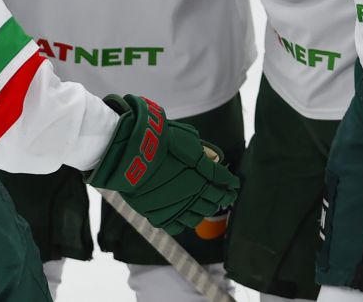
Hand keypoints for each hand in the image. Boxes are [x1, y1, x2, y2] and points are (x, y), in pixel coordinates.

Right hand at [86, 94, 238, 234]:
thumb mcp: (185, 137)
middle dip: (219, 198)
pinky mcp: (158, 215)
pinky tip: (182, 214)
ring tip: (203, 205)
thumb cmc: (156, 140)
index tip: (233, 186)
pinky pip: (176, 226)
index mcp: (201, 174)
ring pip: (196, 217)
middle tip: (222, 196)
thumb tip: (213, 160)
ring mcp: (175, 207)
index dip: (230, 185)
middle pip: (212, 201)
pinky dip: (182, 221)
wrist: (129, 152)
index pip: (222, 183)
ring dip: (202, 210)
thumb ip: (201, 151)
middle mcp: (192, 194)